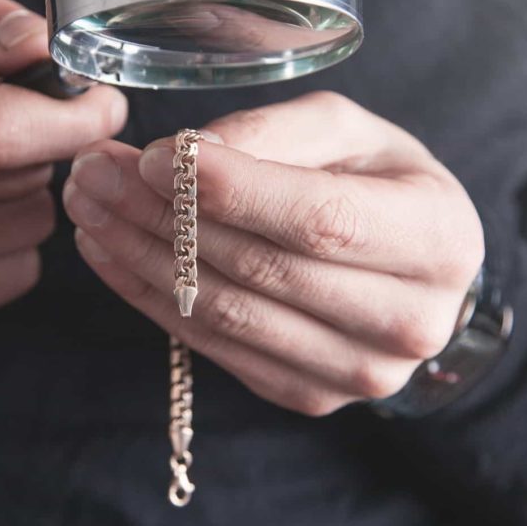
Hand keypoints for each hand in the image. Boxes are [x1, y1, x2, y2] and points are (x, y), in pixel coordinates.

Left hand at [63, 92, 483, 415]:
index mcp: (438, 239)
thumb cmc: (381, 182)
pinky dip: (149, 297)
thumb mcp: (350, 131)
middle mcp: (409, 320)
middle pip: (263, 269)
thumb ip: (278, 131)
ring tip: (88, 204)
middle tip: (94, 171)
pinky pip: (213, 347)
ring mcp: (358, 372)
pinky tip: (109, 251)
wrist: (414, 268)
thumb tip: (186, 156)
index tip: (151, 156)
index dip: (230, 190)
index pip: (320, 220)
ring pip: (227, 313)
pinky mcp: (309, 395)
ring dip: (141, 256)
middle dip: (163, 215)